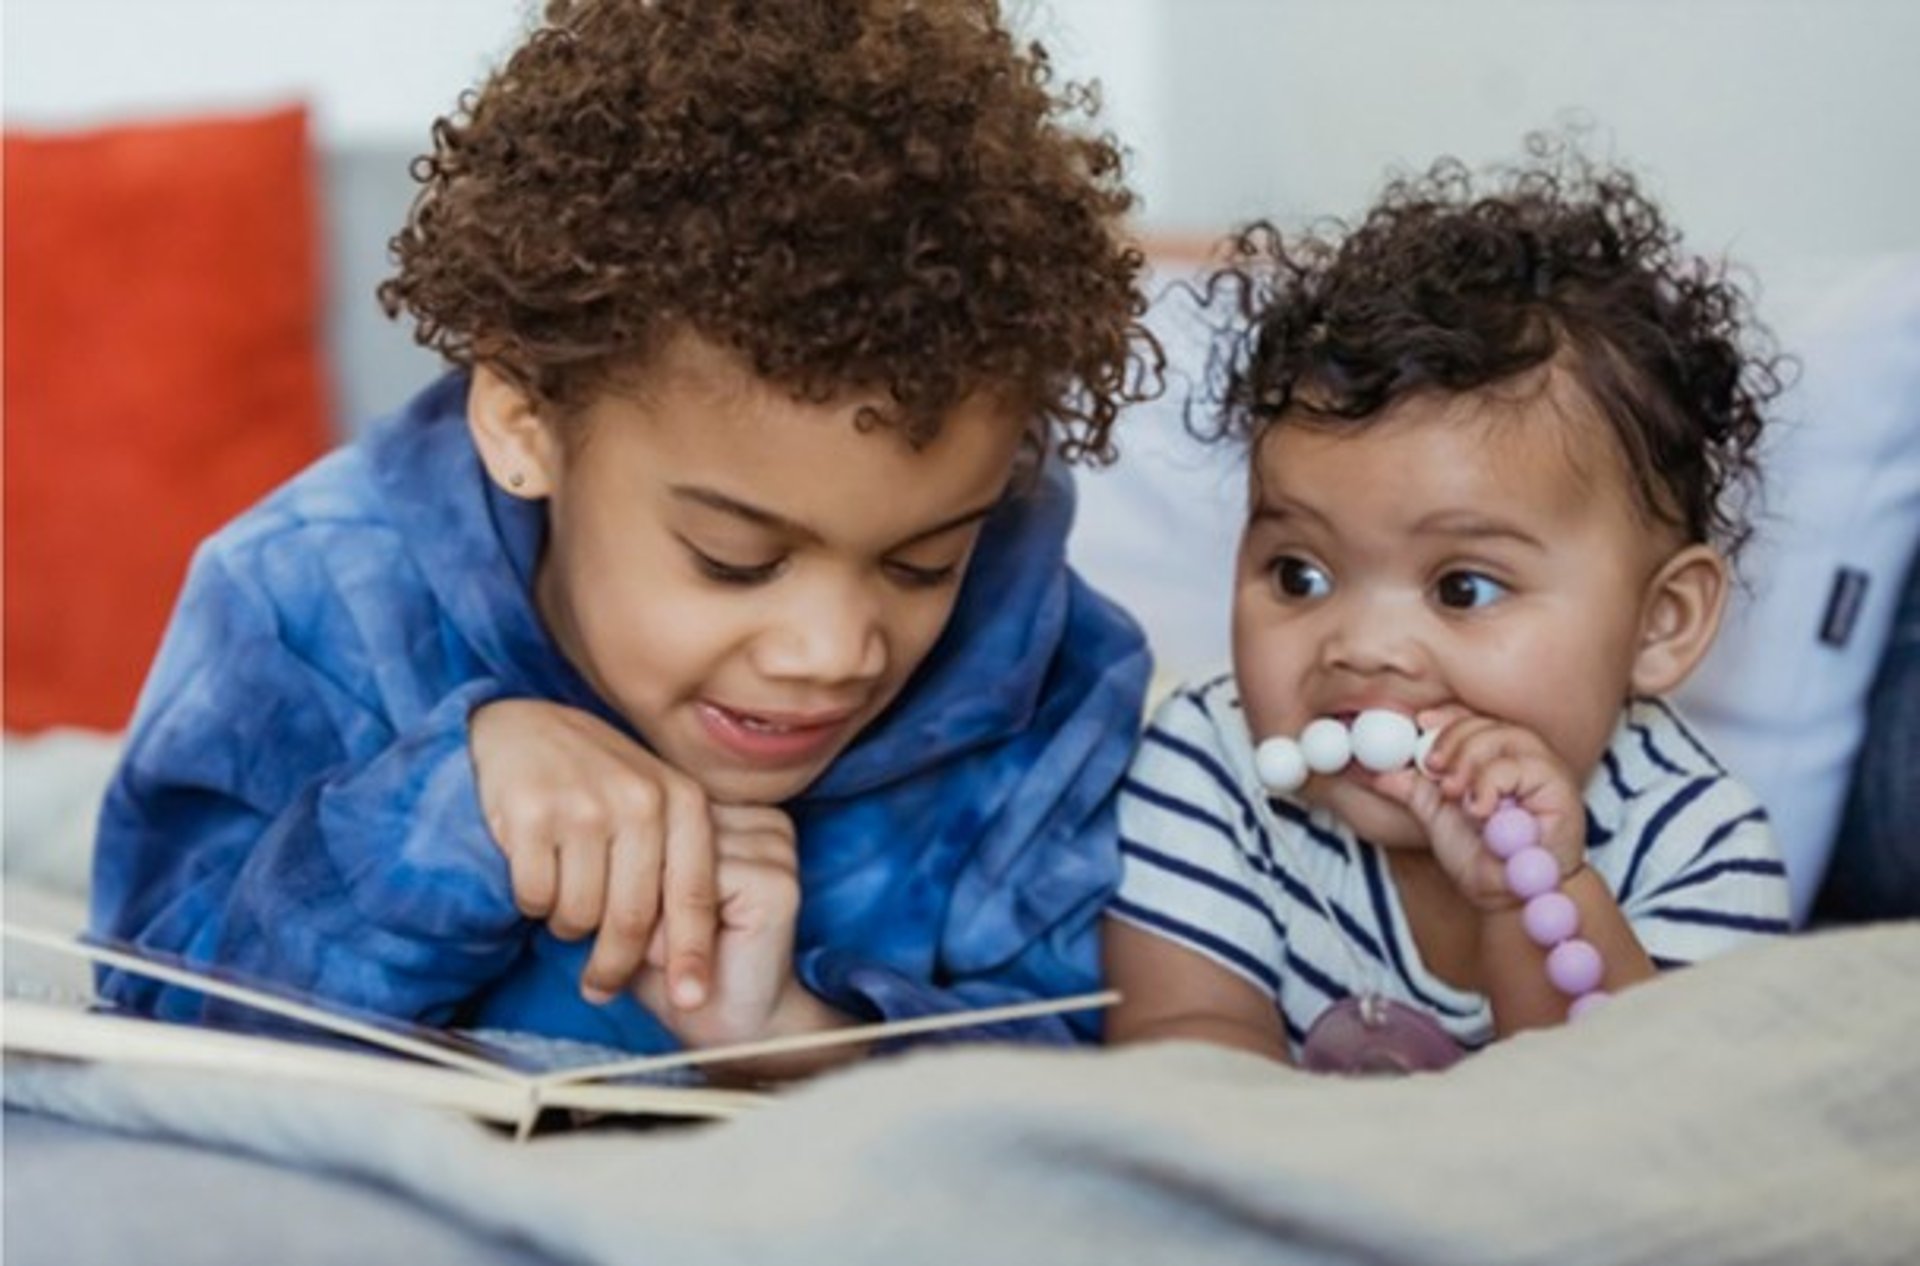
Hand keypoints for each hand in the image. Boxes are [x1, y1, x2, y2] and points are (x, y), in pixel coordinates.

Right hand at [470, 698, 716, 1006]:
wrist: (520, 726)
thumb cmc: (593, 777)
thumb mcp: (650, 801)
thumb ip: (673, 859)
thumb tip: (679, 949)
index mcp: (681, 799)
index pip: (694, 895)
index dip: (693, 955)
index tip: (691, 1000)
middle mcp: (639, 800)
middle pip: (634, 918)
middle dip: (616, 966)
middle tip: (599, 986)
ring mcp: (584, 805)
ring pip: (580, 914)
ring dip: (568, 926)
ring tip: (564, 901)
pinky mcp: (531, 814)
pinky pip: (536, 896)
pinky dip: (533, 902)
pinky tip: (535, 876)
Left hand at [630, 803, 805, 1048]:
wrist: (728, 1027)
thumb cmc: (676, 964)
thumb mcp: (641, 898)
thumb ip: (628, 855)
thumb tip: (591, 835)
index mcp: (734, 811)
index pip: (657, 814)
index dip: (631, 869)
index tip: (619, 912)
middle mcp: (760, 819)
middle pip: (667, 831)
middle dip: (641, 892)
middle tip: (645, 946)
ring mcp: (775, 846)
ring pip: (679, 859)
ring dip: (657, 914)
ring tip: (667, 953)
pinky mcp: (776, 882)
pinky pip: (699, 887)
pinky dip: (677, 930)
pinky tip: (690, 957)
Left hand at [1368, 706, 1587, 912]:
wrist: (1508, 898)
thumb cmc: (1482, 858)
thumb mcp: (1438, 818)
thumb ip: (1414, 791)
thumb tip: (1376, 772)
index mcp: (1497, 758)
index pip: (1473, 720)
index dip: (1446, 717)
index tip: (1419, 724)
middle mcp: (1523, 757)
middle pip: (1486, 722)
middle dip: (1452, 739)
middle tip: (1433, 769)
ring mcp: (1544, 769)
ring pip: (1503, 736)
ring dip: (1469, 759)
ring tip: (1454, 793)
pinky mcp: (1559, 786)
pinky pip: (1518, 767)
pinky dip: (1489, 783)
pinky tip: (1479, 808)